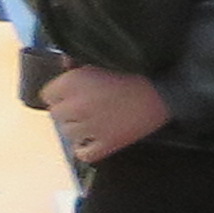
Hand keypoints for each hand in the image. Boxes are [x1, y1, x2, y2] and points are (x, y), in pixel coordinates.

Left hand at [42, 64, 170, 165]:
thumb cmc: (136, 69)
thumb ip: (78, 62)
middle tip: (85, 105)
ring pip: (69, 134)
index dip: (60, 92)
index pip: (47, 95)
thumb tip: (65, 64)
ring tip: (93, 120)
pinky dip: (84, 149)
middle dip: (68, 110)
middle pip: (56, 115)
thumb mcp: (102, 59)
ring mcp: (92, 128)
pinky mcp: (109, 144)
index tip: (72, 91)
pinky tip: (92, 140)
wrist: (166, 88)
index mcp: (72, 83)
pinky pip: (85, 153)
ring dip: (77, 128)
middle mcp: (76, 107)